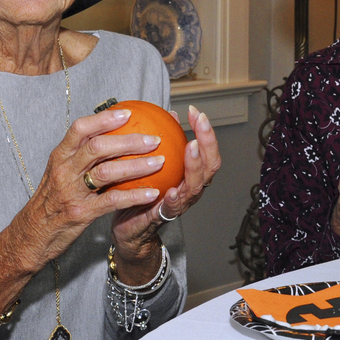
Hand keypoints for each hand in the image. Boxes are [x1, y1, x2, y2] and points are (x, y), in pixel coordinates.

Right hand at [0, 106, 169, 313]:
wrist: (32, 235)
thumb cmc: (50, 201)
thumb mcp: (58, 173)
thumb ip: (78, 156)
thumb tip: (107, 135)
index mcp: (59, 157)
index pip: (80, 128)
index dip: (104, 119)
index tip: (128, 113)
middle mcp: (64, 170)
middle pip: (98, 147)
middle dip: (129, 141)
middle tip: (154, 139)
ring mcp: (72, 192)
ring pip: (108, 172)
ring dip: (137, 166)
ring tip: (159, 162)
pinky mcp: (81, 213)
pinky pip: (112, 201)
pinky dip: (135, 195)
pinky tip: (153, 193)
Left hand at [111, 105, 220, 282]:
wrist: (129, 228)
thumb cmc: (140, 192)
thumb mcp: (149, 163)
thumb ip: (162, 142)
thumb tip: (169, 114)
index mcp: (189, 176)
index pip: (206, 151)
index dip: (206, 132)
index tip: (196, 112)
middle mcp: (190, 190)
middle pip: (210, 167)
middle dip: (208, 142)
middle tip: (200, 122)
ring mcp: (180, 205)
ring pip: (195, 186)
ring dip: (195, 165)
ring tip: (191, 147)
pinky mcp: (163, 218)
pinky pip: (172, 208)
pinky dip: (174, 198)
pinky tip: (172, 189)